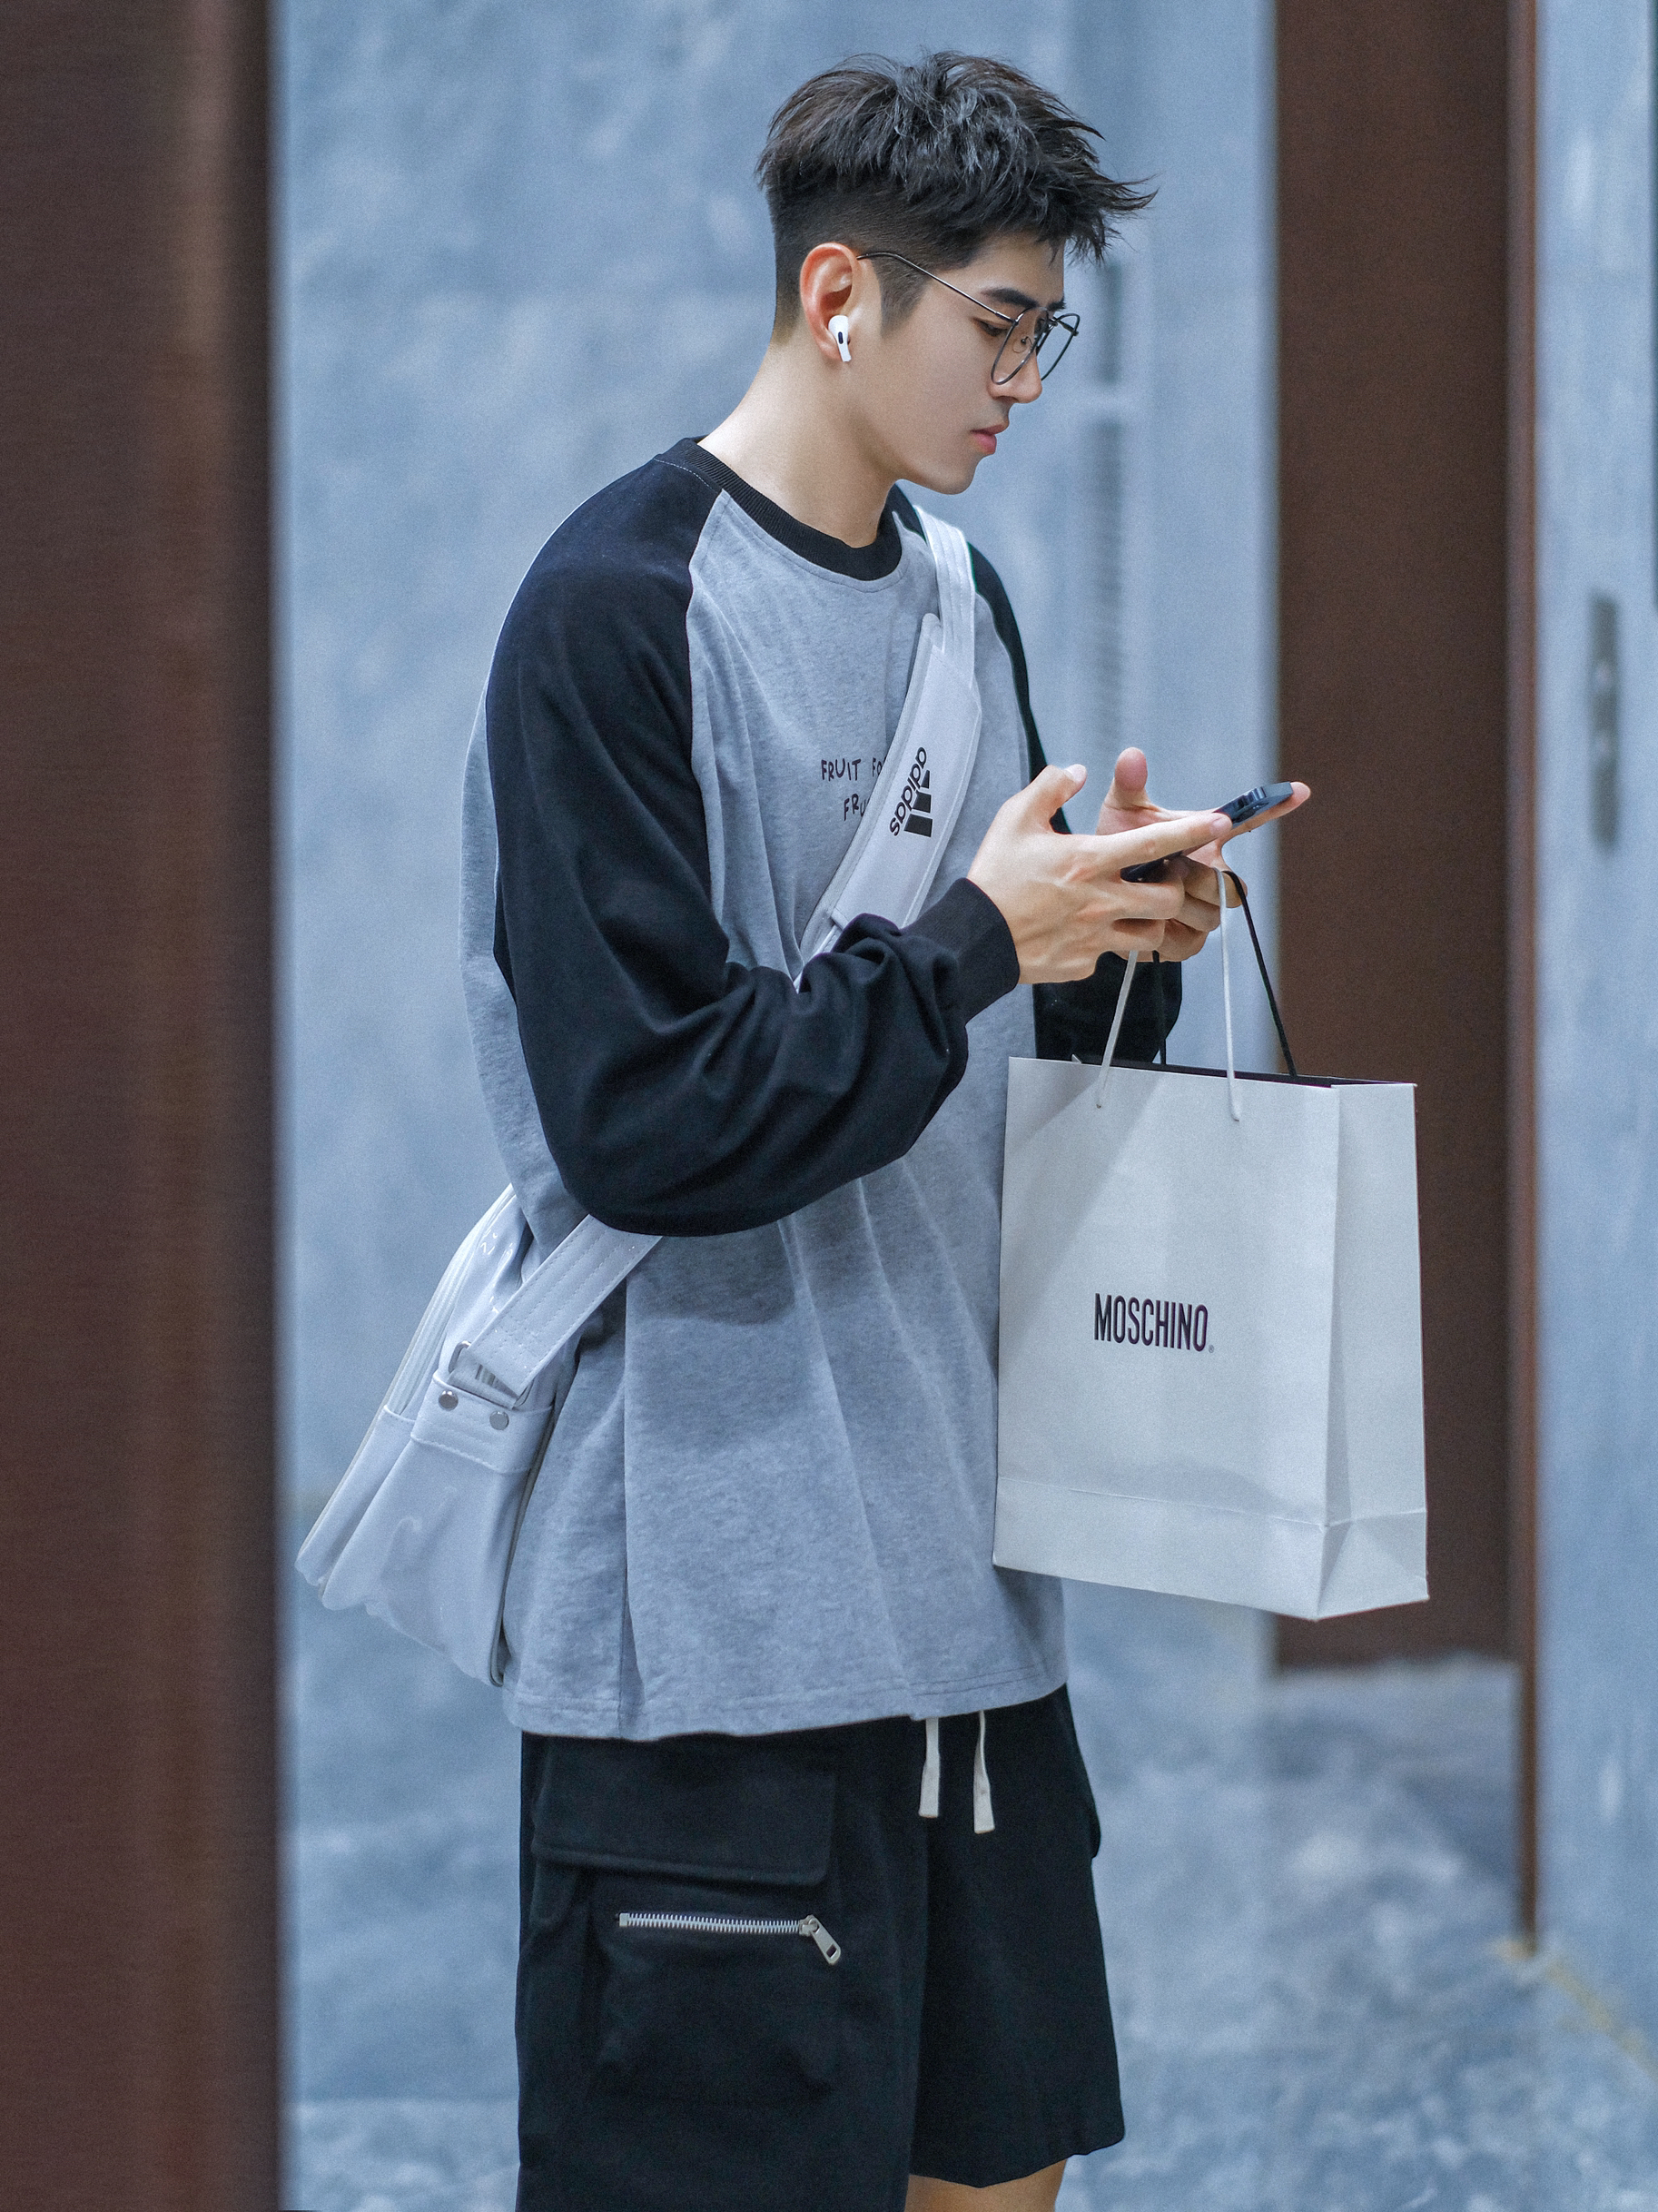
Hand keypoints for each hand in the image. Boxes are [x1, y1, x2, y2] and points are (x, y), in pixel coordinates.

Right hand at [968, 765, 1231, 983]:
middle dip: (1174, 889)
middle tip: (1159, 881)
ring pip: (1151, 936)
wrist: (972, 939)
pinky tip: (1085, 934)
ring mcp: (1094, 938)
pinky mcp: (1083, 964)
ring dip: (1150, 922)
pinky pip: (1110, 956)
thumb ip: (1050, 788)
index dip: (1192, 831)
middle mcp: (1099, 901)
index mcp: (1087, 860)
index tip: (1220, 823)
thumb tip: (1079, 771)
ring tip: (1132, 910)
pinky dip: (1106, 945)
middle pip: (1168, 900)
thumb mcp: (1014, 819)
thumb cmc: (992, 877)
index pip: (1153, 843)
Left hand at [1092, 748, 1309, 959]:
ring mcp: (1204, 910)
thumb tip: (1131, 755)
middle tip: (1169, 868)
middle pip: (1231, 885)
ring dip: (1179, 903)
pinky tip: (1145, 918)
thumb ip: (1129, 787)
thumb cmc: (1115, 851)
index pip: (1247, 821)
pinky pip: (1189, 941)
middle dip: (1201, 878)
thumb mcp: (1121, 816)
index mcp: (1205, 838)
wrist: (1094, 897)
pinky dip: (1165, 930)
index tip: (1300, 790)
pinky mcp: (1187, 941)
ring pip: (1211, 914)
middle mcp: (1213, 874)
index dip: (1273, 807)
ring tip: (1148, 891)